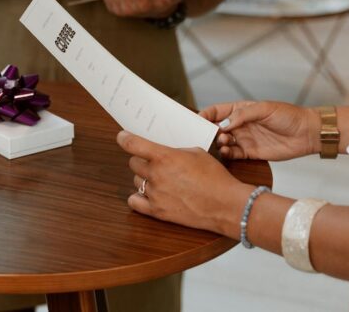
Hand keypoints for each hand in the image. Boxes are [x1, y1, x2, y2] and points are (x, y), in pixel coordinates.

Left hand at [117, 131, 250, 238]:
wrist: (226, 204)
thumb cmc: (215, 177)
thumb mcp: (196, 153)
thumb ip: (175, 151)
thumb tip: (164, 152)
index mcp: (164, 157)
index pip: (133, 144)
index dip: (124, 138)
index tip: (122, 136)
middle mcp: (156, 175)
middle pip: (133, 163)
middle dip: (141, 160)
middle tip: (154, 162)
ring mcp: (155, 194)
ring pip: (136, 181)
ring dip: (144, 178)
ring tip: (160, 179)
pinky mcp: (157, 211)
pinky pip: (134, 201)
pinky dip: (138, 197)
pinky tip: (147, 194)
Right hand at [200, 101, 319, 160]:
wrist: (307, 133)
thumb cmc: (288, 115)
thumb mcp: (265, 108)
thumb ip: (243, 115)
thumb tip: (224, 124)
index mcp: (241, 110)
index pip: (217, 111)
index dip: (205, 115)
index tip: (197, 121)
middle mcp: (240, 125)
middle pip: (216, 128)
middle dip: (209, 132)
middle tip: (210, 135)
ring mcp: (244, 139)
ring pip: (223, 142)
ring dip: (219, 143)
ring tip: (224, 142)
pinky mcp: (250, 153)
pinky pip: (233, 154)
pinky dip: (227, 154)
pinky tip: (227, 151)